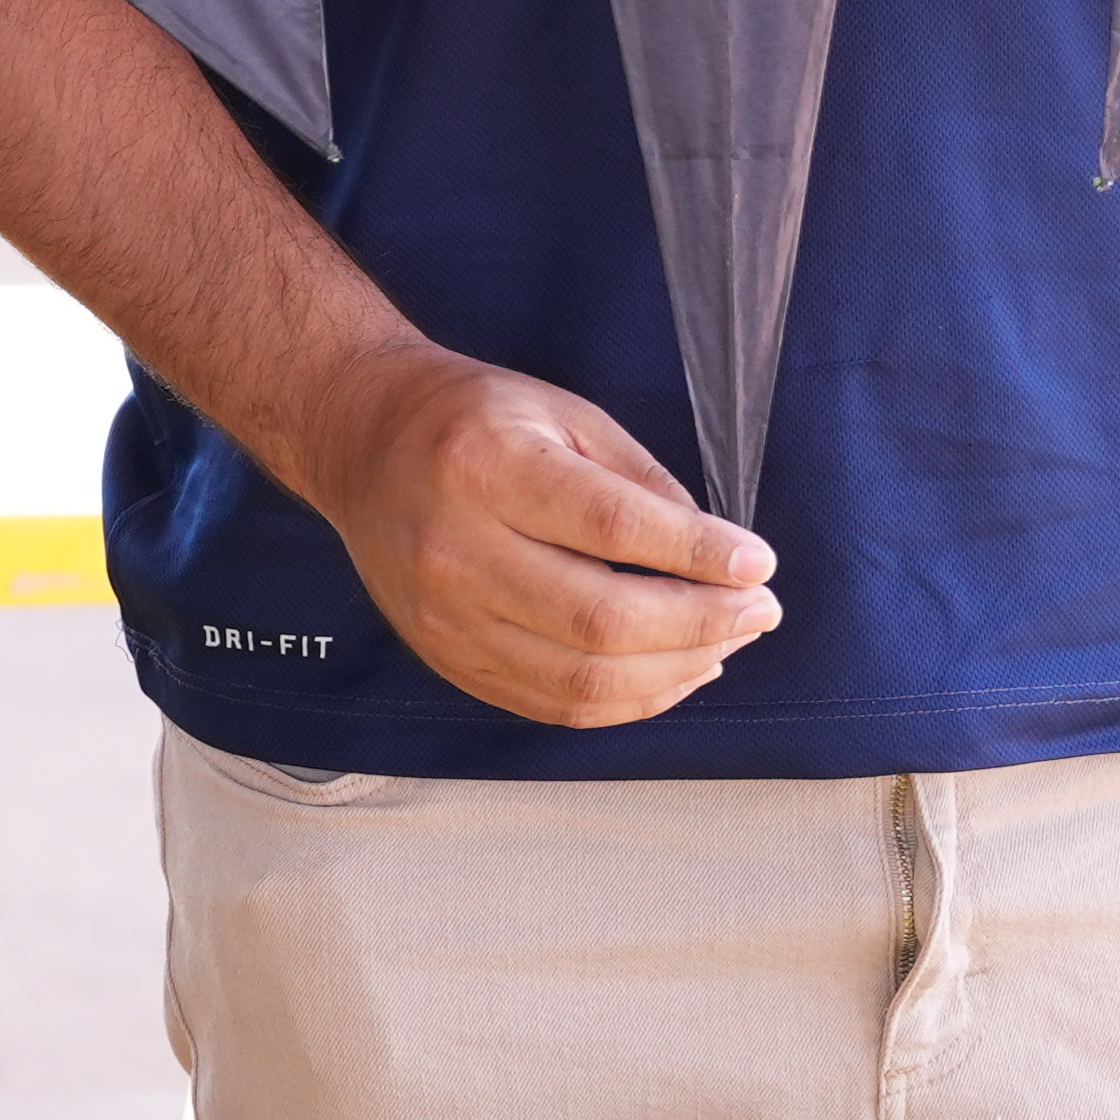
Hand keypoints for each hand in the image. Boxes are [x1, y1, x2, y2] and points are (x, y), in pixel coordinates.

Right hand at [288, 346, 780, 728]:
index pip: (612, 528)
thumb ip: (640, 482)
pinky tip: (671, 670)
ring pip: (583, 681)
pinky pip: (554, 706)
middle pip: (602, 620)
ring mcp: (446, 618)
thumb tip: (719, 557)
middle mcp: (456, 550)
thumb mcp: (561, 412)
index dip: (697, 555)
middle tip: (758, 609)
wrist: (361, 443)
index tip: (757, 563)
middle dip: (702, 623)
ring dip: (675, 671)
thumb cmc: (470, 418)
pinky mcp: (447, 659)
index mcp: (484, 466)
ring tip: (726, 642)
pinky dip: (628, 700)